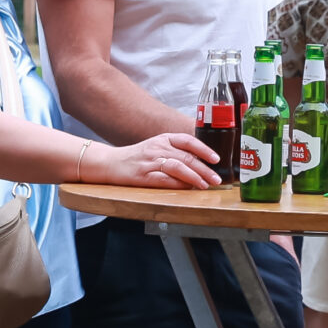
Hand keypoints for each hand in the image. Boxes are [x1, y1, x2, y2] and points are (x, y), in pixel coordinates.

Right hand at [98, 131, 221, 188]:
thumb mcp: (157, 147)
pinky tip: (187, 188)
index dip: (204, 149)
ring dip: (195, 177)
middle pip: (187, 157)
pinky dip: (178, 184)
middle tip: (217, 179)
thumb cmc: (137, 157)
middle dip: (205, 169)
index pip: (188, 141)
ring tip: (205, 185)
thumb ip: (176, 151)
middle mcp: (158, 148)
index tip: (216, 159)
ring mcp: (150, 161)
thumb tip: (200, 163)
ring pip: (178, 167)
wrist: (110, 163)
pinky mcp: (143, 175)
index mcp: (163, 139)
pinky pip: (165, 179)